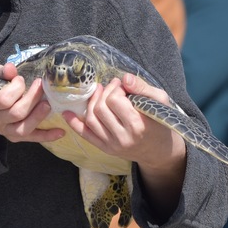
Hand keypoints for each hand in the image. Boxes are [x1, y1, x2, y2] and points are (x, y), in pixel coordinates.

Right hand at [0, 63, 63, 142]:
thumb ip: (0, 71)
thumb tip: (11, 68)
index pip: (4, 99)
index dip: (16, 88)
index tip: (21, 79)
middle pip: (17, 113)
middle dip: (32, 99)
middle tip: (41, 86)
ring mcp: (4, 131)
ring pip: (23, 129)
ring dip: (38, 116)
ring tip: (49, 104)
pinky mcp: (14, 136)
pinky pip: (31, 138)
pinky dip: (46, 136)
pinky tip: (60, 131)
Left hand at [63, 72, 185, 212]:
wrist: (160, 150)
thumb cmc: (161, 121)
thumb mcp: (160, 101)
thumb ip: (142, 88)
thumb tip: (124, 77)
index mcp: (138, 124)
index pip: (115, 100)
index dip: (115, 88)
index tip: (121, 85)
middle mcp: (123, 137)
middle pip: (100, 109)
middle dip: (104, 93)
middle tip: (111, 87)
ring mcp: (112, 145)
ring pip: (91, 119)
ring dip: (91, 102)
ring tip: (99, 93)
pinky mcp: (105, 148)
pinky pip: (86, 135)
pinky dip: (74, 123)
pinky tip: (67, 113)